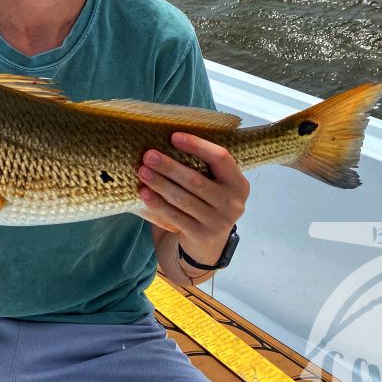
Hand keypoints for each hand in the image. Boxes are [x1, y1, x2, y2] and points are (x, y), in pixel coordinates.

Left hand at [137, 132, 248, 263]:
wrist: (208, 245)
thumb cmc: (206, 204)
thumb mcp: (215, 186)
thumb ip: (203, 168)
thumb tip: (170, 140)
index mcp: (238, 183)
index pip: (221, 158)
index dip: (197, 145)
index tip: (173, 136)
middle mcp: (233, 203)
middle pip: (196, 180)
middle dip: (169, 166)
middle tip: (148, 155)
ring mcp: (218, 221)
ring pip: (183, 199)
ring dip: (160, 184)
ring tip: (142, 172)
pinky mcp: (201, 235)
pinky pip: (175, 217)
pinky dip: (158, 204)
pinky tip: (144, 194)